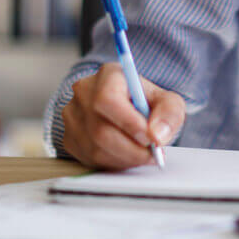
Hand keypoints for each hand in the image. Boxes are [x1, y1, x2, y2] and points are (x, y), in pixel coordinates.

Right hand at [61, 63, 185, 169]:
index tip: (150, 138)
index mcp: (108, 75)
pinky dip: (113, 163)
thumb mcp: (167, 101)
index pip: (107, 99)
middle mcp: (84, 92)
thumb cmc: (145, 102)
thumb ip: (169, 113)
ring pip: (95, 148)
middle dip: (132, 149)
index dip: (129, 123)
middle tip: (152, 154)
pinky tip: (126, 156)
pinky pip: (89, 159)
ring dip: (125, 158)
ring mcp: (72, 116)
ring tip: (143, 155)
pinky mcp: (69, 137)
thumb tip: (157, 135)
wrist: (128, 108)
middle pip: (100, 130)